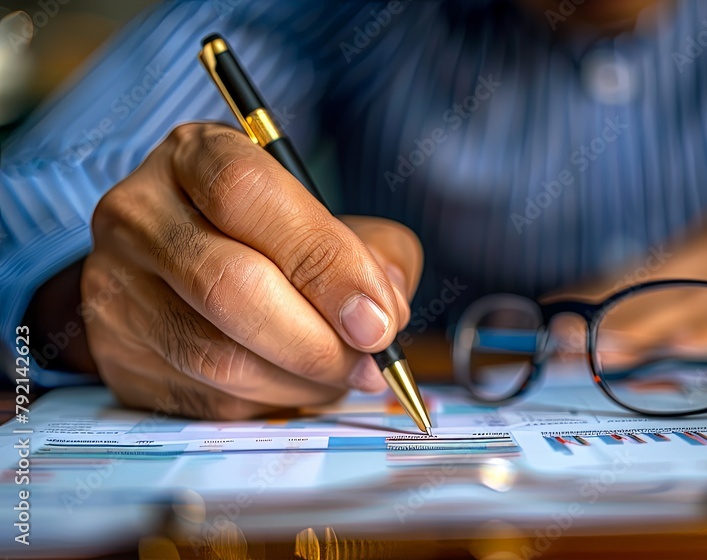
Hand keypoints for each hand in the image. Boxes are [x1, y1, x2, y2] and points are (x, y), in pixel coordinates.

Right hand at [82, 123, 421, 418]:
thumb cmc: (271, 240)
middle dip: (317, 339)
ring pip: (217, 355)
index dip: (323, 260)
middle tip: (370, 363)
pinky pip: (205, 398)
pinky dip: (270, 402)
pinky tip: (297, 385)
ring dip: (300, 380)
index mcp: (195, 156)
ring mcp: (116, 286)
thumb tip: (384, 312)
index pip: (247, 193)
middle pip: (229, 285)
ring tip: (343, 376)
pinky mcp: (116, 354)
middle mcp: (140, 213)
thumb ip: (375, 252)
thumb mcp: (329, 217)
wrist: (179, 276)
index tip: (377, 319)